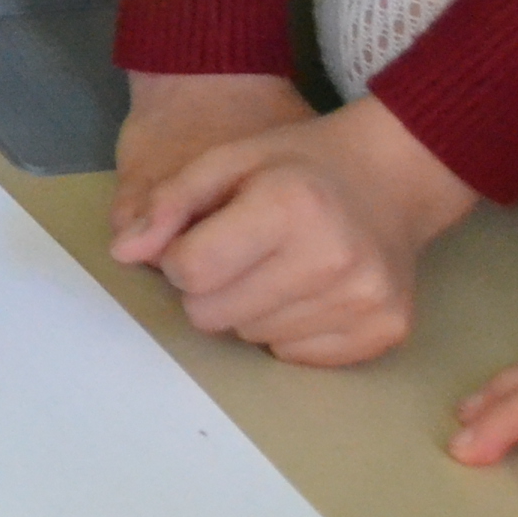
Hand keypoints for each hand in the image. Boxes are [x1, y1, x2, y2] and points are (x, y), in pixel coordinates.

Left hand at [110, 94, 475, 365]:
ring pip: (252, 339)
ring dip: (250, 309)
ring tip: (281, 266)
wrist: (394, 178)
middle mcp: (332, 260)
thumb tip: (123, 253)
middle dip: (212, 287)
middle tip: (244, 252)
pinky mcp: (386, 331)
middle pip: (214, 315)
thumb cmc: (300, 165)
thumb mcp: (229, 159)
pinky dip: (289, 330)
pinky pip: (296, 357)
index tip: (205, 236)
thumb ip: (170, 202)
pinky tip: (310, 290)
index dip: (182, 256)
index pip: (191, 271)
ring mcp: (365, 302)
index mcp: (289, 207)